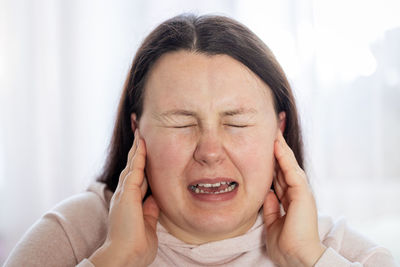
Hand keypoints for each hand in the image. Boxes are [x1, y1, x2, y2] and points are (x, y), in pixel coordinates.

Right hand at [90, 130, 159, 266]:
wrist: (126, 256)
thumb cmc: (136, 245)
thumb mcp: (147, 223)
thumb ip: (150, 209)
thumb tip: (155, 198)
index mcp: (129, 201)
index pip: (136, 175)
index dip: (140, 161)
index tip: (144, 148)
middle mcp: (125, 194)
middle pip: (132, 165)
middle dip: (136, 148)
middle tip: (138, 130)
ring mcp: (124, 192)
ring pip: (132, 163)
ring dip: (137, 146)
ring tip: (139, 130)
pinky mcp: (127, 193)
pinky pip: (135, 168)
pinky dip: (139, 155)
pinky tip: (142, 142)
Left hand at [263, 131, 325, 266]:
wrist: (296, 257)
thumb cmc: (285, 244)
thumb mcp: (272, 222)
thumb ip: (270, 206)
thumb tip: (266, 193)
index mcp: (289, 199)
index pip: (278, 175)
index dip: (272, 160)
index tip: (265, 146)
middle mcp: (295, 192)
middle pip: (283, 165)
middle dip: (277, 148)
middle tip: (271, 130)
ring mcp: (300, 191)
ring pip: (288, 164)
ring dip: (281, 147)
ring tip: (274, 130)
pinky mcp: (302, 193)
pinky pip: (291, 170)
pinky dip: (284, 157)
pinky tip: (277, 144)